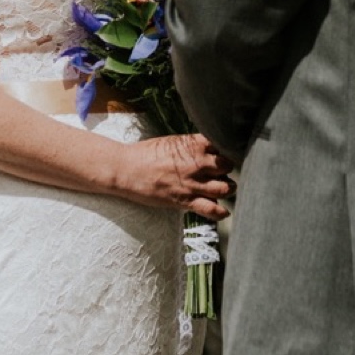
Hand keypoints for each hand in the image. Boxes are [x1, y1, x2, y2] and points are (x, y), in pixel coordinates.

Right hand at [108, 132, 235, 219]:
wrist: (127, 170)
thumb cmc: (147, 153)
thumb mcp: (172, 142)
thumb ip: (192, 145)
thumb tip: (210, 148)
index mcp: (194, 144)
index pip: (224, 145)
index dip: (227, 149)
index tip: (224, 153)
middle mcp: (197, 163)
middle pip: (228, 166)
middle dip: (227, 169)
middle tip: (222, 172)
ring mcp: (192, 183)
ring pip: (226, 188)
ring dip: (228, 188)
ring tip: (224, 188)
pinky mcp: (185, 200)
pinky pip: (211, 209)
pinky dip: (221, 212)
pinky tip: (223, 211)